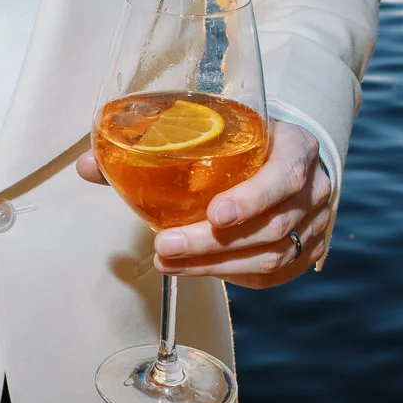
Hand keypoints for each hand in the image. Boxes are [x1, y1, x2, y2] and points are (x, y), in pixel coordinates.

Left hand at [77, 119, 331, 288]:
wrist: (290, 153)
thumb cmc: (246, 140)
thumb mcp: (214, 126)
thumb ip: (153, 143)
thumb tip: (87, 165)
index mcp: (296, 148)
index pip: (283, 177)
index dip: (251, 198)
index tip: (214, 214)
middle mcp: (314, 190)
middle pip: (270, 227)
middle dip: (213, 243)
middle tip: (165, 246)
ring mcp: (315, 225)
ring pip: (270, 257)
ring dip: (214, 265)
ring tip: (168, 261)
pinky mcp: (307, 253)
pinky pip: (270, 276)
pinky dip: (231, 275)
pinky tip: (197, 270)